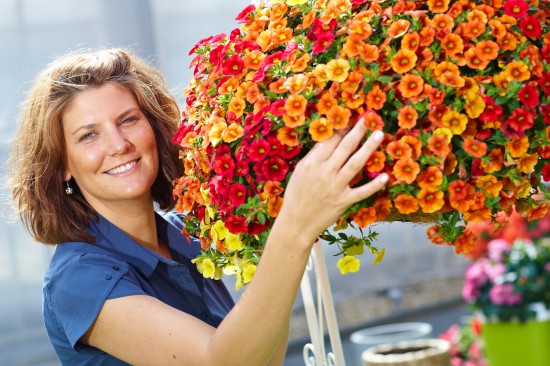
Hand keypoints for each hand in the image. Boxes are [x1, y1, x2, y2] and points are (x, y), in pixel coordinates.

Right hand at [277, 118, 387, 243]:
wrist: (297, 223)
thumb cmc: (296, 196)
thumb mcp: (299, 172)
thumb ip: (314, 156)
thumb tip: (328, 141)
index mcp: (312, 163)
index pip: (331, 141)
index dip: (342, 129)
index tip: (351, 122)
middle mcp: (325, 172)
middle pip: (345, 147)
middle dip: (358, 131)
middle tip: (369, 118)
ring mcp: (336, 187)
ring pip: (356, 163)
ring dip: (369, 148)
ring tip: (379, 134)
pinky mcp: (344, 201)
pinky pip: (362, 191)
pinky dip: (374, 185)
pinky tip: (385, 176)